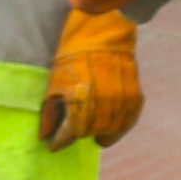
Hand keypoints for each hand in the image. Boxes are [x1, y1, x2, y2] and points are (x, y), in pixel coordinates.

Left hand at [37, 9, 141, 151]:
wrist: (102, 33)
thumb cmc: (72, 56)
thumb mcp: (54, 83)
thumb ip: (50, 112)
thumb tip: (45, 135)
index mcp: (81, 101)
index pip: (71, 133)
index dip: (60, 141)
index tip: (53, 146)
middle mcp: (104, 105)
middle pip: (90, 131)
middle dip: (78, 134)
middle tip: (70, 132)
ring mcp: (122, 101)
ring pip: (110, 129)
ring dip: (97, 132)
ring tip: (89, 133)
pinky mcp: (135, 96)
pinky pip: (128, 121)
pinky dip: (118, 129)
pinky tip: (108, 133)